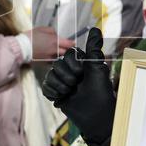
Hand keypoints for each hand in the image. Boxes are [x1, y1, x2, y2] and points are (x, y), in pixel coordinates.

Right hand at [28, 26, 75, 60]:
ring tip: (55, 50)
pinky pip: (52, 61)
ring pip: (59, 57)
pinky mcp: (45, 63)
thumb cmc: (30, 37)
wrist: (21, 48)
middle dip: (67, 49)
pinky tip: (48, 55)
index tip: (73, 42)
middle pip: (66, 52)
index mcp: (55, 41)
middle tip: (65, 47)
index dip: (72, 43)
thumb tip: (56, 36)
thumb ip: (52, 31)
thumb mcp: (42, 29)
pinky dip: (52, 58)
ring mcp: (50, 58)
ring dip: (59, 54)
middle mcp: (54, 51)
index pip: (69, 44)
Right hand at [41, 28, 114, 145]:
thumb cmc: (100, 93)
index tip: (82, 74)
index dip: (73, 65)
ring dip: (60, 85)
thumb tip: (95, 28)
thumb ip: (94, 48)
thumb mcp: (98, 68)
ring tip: (70, 93)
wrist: (95, 117)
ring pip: (50, 75)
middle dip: (66, 76)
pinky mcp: (56, 93)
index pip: (68, 54)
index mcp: (82, 63)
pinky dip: (52, 92)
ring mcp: (63, 82)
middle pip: (57, 64)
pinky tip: (61, 97)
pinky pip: (45, 86)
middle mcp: (72, 71)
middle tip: (77, 85)